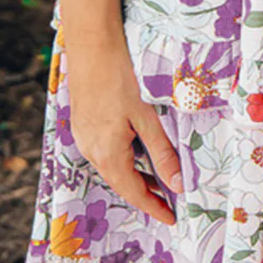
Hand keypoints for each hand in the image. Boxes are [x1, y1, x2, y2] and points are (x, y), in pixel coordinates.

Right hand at [64, 30, 181, 227]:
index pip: (133, 192)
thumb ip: (162, 152)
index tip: (171, 218)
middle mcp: (91, 149)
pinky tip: (138, 150)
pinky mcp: (83, 122)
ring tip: (160, 179)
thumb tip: (178, 184)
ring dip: (135, 175)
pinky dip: (124, 158)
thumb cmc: (120, 76)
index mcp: (107, 153)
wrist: (91, 43)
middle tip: (171, 201)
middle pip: (121, 181)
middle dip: (146, 193)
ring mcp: (84, 135)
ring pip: (113, 165)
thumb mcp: (147, 116)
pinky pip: (105, 150)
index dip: (153, 207)